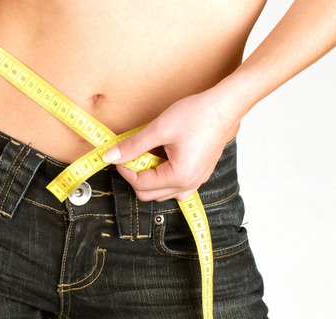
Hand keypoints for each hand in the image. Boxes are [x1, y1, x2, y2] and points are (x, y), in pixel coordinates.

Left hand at [102, 88, 241, 201]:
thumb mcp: (158, 129)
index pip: (141, 184)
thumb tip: (110, 156)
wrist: (225, 106)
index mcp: (179, 176)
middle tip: (131, 155)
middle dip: (136, 176)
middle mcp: (189, 184)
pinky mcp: (199, 174)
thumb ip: (133, 146)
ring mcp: (197, 181)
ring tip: (148, 155)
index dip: (125, 170)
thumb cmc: (197, 115)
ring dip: (149, 178)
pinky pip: (176, 186)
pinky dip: (163, 177)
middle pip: (149, 194)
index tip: (118, 156)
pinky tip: (162, 158)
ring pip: (162, 193)